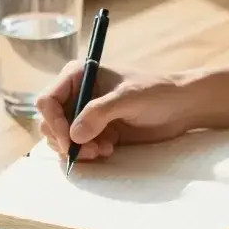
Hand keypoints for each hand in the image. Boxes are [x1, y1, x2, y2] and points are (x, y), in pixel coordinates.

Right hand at [36, 63, 191, 159]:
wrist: (181, 107)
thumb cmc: (157, 92)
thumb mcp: (128, 98)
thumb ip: (100, 113)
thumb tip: (73, 135)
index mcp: (78, 75)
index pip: (48, 101)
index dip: (53, 122)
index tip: (69, 142)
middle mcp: (76, 94)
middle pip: (49, 123)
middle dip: (65, 140)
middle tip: (91, 151)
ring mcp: (85, 115)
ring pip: (61, 139)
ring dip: (78, 150)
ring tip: (103, 150)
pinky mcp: (96, 132)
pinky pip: (78, 148)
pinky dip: (88, 153)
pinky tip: (109, 149)